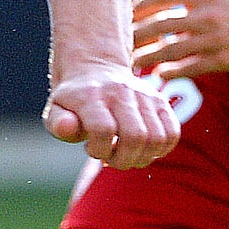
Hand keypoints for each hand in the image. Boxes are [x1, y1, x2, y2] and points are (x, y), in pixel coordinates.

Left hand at [43, 63, 179, 169]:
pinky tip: (143, 150)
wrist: (95, 69)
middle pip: (135, 136)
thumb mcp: (56, 110)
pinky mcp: (160, 101)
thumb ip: (59, 124)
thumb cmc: (73, 100)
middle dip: (122, 160)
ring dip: (142, 158)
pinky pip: (172, 133)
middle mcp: (120, 93)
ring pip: (157, 138)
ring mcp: (144, 95)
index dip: (98, 150)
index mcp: (91, 96)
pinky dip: (161, 150)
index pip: (103, 130)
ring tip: (125, 154)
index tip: (91, 149)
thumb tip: (69, 129)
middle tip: (110, 158)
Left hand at [132, 0, 228, 78]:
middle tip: (121, 44)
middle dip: (135, 35)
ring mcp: (213, 38)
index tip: (130, 12)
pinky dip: (171, 72)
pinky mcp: (223, 60)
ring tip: (133, 65)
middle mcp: (206, 15)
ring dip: (146, 59)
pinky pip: (188, 68)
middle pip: (157, 24)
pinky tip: (160, 76)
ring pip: (168, 50)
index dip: (141, 3)